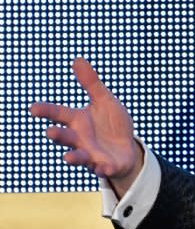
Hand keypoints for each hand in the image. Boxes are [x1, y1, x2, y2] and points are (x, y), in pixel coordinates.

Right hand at [30, 57, 143, 194]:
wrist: (128, 148)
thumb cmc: (111, 124)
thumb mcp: (105, 101)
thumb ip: (92, 84)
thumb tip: (78, 59)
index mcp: (78, 121)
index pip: (59, 114)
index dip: (46, 111)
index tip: (33, 108)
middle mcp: (80, 139)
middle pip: (65, 137)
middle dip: (58, 136)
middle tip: (51, 133)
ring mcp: (91, 154)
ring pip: (78, 156)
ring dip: (73, 157)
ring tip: (68, 158)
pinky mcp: (106, 166)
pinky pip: (103, 169)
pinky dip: (103, 169)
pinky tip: (105, 168)